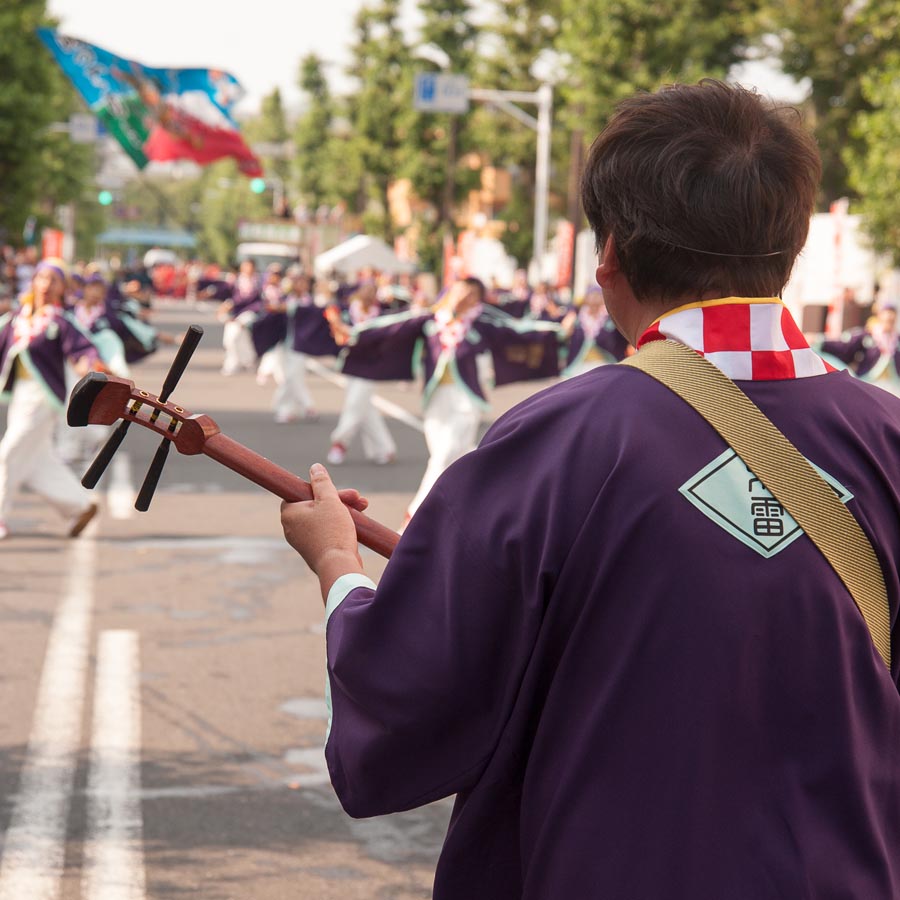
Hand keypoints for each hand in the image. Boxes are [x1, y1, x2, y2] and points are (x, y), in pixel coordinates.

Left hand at [281, 464, 364, 597]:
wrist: (339, 567)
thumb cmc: (332, 532)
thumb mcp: (329, 500)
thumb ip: (321, 482)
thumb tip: (314, 467)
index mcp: (289, 513)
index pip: (298, 492)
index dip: (317, 488)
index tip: (332, 489)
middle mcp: (292, 527)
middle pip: (315, 504)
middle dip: (338, 499)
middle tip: (357, 497)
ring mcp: (304, 540)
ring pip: (323, 517)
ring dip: (343, 510)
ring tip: (364, 507)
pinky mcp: (316, 550)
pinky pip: (327, 531)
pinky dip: (340, 524)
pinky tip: (357, 522)